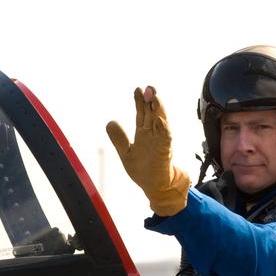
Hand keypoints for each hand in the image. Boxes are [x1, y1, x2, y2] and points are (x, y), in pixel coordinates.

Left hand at [106, 86, 190, 215]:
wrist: (160, 189)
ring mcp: (161, 143)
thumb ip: (119, 139)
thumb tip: (110, 121)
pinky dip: (163, 129)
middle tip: (149, 87)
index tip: (138, 89)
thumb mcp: (126, 154)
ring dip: (159, 110)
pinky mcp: (166, 152)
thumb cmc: (145, 172)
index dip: (140, 102)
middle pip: (152, 114)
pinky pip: (166, 138)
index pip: (142, 114)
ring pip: (161, 122)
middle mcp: (154, 136)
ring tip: (155, 97)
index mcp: (145, 135)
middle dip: (151, 100)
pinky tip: (160, 120)